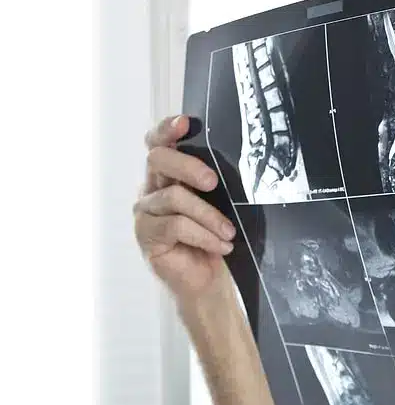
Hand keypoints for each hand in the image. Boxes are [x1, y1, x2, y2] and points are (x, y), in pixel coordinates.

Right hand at [134, 115, 235, 300]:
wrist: (210, 282)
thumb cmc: (216, 239)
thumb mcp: (221, 206)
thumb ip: (215, 184)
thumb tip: (239, 163)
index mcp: (169, 175)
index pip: (158, 143)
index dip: (167, 130)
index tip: (184, 122)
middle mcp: (152, 188)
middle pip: (158, 160)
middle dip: (188, 165)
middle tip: (212, 182)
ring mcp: (146, 212)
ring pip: (174, 197)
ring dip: (208, 215)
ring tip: (229, 232)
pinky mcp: (147, 235)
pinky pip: (176, 225)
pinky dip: (204, 234)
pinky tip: (222, 246)